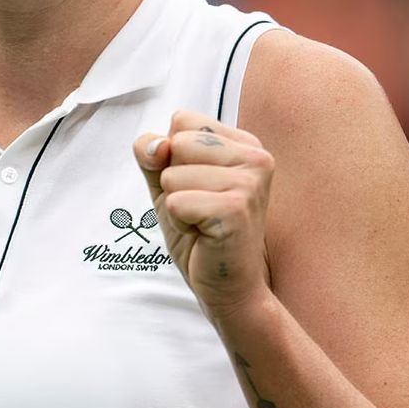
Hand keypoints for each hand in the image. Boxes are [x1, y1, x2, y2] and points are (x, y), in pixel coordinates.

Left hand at [134, 109, 274, 320]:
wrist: (228, 287)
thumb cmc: (200, 232)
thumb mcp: (168, 184)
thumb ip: (153, 155)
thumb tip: (154, 145)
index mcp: (245, 143)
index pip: (182, 120)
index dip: (173, 156)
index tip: (199, 186)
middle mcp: (255, 156)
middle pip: (176, 142)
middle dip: (173, 180)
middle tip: (200, 208)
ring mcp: (249, 182)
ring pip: (173, 174)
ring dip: (176, 205)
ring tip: (203, 222)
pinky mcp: (236, 209)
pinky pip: (177, 202)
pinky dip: (180, 223)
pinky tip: (204, 235)